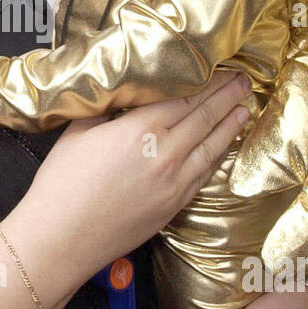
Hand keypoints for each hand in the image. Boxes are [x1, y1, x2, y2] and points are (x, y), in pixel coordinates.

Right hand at [12, 70, 251, 283]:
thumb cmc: (62, 183)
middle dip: (227, 97)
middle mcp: (166, 153)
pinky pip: (205, 174)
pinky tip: (224, 147)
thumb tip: (124, 93)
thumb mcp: (79, 131)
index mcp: (141, 129)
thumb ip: (107, 108)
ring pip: (213, 147)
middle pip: (206, 118)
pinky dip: (219, 157)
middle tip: (243, 81)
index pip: (186, 97)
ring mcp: (175, 182)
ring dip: (231, 125)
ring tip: (245, 108)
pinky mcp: (174, 206)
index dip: (208, 82)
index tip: (222, 70)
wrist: (62, 238)